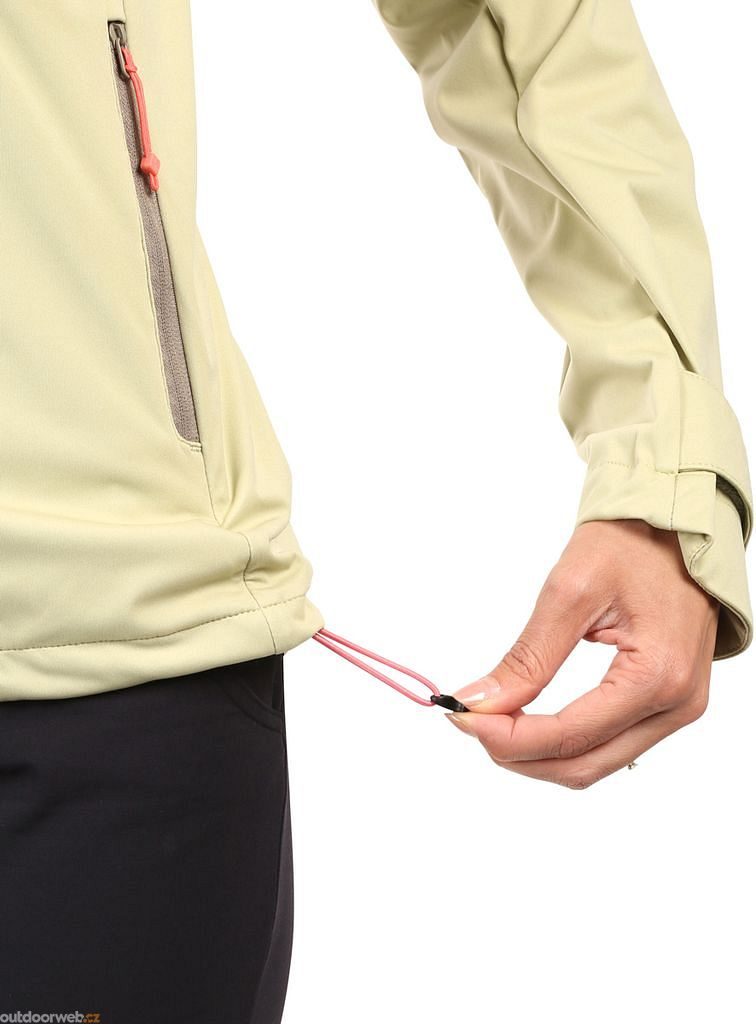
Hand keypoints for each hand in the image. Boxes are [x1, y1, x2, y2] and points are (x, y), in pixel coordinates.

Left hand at [445, 519, 718, 787]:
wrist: (679, 524)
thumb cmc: (632, 543)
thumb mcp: (570, 592)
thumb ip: (528, 658)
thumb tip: (478, 702)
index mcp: (657, 676)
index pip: (569, 736)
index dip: (506, 737)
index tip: (459, 717)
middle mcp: (677, 705)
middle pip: (582, 765)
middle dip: (518, 754)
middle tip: (470, 720)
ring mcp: (678, 708)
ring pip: (596, 763)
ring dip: (539, 754)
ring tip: (494, 720)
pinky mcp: (670, 703)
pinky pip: (612, 744)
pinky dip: (565, 742)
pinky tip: (530, 720)